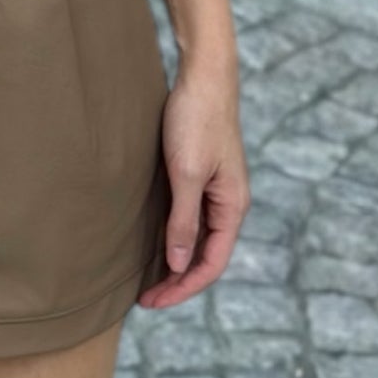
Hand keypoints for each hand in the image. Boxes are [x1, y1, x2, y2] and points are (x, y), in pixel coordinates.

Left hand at [137, 61, 248, 309]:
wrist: (203, 76)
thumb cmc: (196, 120)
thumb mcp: (187, 173)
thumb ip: (185, 220)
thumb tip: (179, 265)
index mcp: (232, 207)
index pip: (212, 264)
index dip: (183, 287)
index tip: (153, 301)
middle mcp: (229, 203)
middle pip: (206, 255)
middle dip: (178, 280)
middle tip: (145, 298)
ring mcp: (218, 189)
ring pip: (199, 238)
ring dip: (177, 261)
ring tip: (149, 279)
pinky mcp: (204, 175)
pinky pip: (193, 218)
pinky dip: (177, 236)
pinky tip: (157, 241)